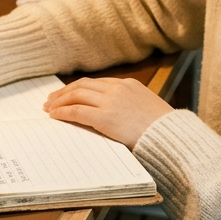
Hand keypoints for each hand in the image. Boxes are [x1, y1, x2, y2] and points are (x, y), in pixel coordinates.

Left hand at [43, 77, 173, 149]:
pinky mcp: (105, 117)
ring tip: (49, 108)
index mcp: (128, 84)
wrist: (170, 136)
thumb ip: (130, 106)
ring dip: (59, 101)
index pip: (95, 83)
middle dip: (64, 92)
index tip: (67, 94)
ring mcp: (110, 102)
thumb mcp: (147, 109)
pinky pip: (77, 112)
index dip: (78, 88)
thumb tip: (115, 114)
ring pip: (76, 95)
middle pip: (82, 85)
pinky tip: (54, 116)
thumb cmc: (162, 129)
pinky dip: (63, 112)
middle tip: (51, 99)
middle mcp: (117, 88)